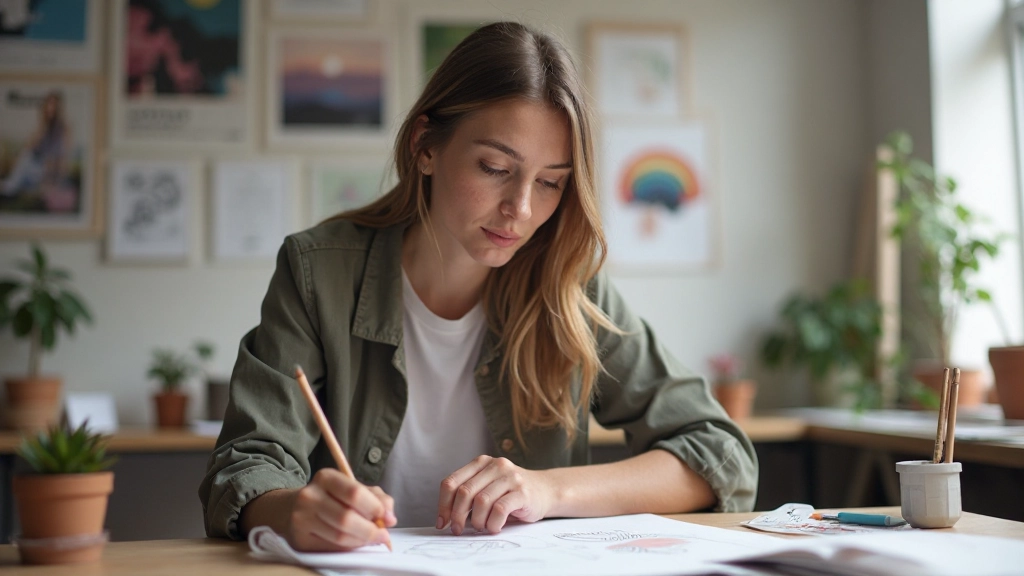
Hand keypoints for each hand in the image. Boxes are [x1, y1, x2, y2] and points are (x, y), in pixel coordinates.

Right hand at [287, 468, 396, 550]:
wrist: (293, 508)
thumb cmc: (331, 498)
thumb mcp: (353, 488)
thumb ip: (376, 498)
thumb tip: (390, 518)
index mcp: (325, 477)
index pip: (355, 493)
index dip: (375, 508)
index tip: (387, 517)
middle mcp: (310, 496)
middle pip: (347, 518)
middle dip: (370, 530)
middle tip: (383, 535)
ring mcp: (301, 519)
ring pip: (339, 536)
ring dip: (361, 541)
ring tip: (371, 539)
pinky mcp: (299, 540)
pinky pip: (331, 548)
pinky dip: (349, 548)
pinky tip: (354, 543)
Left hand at [437, 455, 554, 534]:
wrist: (546, 490)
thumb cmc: (510, 492)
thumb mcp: (487, 485)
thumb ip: (468, 494)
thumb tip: (444, 518)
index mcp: (481, 462)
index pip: (451, 482)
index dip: (443, 505)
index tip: (442, 522)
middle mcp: (495, 465)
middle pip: (464, 492)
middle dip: (457, 516)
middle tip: (458, 530)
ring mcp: (510, 477)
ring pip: (481, 501)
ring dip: (477, 521)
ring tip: (481, 527)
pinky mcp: (523, 492)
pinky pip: (499, 510)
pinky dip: (493, 523)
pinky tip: (495, 527)